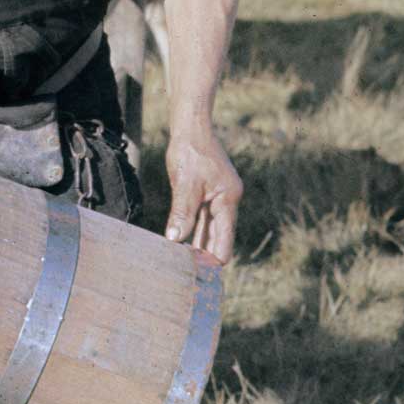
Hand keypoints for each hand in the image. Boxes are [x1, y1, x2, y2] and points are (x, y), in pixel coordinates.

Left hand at [164, 130, 242, 262]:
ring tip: (189, 265)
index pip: (224, 236)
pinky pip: (203, 216)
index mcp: (228, 198)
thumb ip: (183, 212)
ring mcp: (218, 195)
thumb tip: (175, 239)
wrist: (190, 126)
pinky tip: (185, 242)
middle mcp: (227, 199)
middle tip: (194, 276)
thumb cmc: (189, 151)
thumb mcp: (185, 183)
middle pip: (218, 233)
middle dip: (207, 253)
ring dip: (200, 243)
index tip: (206, 275)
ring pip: (209, 226)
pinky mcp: (207, 191)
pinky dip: (195, 229)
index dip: (216, 256)